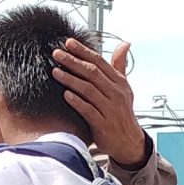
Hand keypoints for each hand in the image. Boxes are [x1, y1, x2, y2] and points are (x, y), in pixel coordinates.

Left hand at [54, 38, 148, 168]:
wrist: (128, 141)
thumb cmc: (122, 112)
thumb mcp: (124, 87)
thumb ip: (119, 65)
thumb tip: (125, 43)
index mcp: (119, 82)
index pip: (100, 62)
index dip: (84, 51)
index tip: (69, 42)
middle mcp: (116, 93)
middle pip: (92, 73)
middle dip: (73, 61)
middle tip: (56, 53)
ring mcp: (110, 109)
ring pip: (89, 90)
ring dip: (71, 79)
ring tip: (55, 71)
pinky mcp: (103, 124)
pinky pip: (88, 110)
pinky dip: (77, 102)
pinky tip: (65, 95)